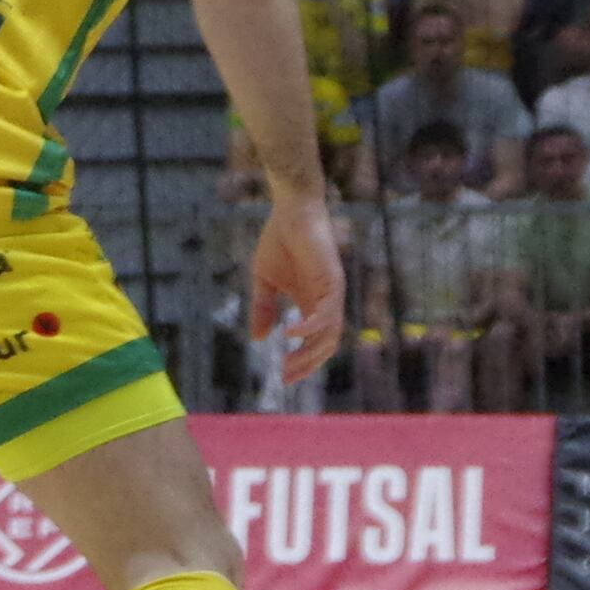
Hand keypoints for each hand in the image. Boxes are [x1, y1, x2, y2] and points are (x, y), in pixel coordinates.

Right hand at [248, 193, 344, 389]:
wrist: (290, 212)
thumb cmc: (279, 241)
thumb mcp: (264, 281)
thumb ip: (263, 309)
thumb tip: (256, 339)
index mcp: (312, 303)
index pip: (315, 342)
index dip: (302, 362)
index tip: (282, 377)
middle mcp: (326, 302)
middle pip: (326, 345)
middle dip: (307, 364)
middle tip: (285, 377)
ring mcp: (331, 293)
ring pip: (330, 334)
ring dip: (309, 353)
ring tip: (287, 363)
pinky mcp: (332, 281)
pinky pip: (326, 313)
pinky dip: (309, 327)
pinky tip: (289, 334)